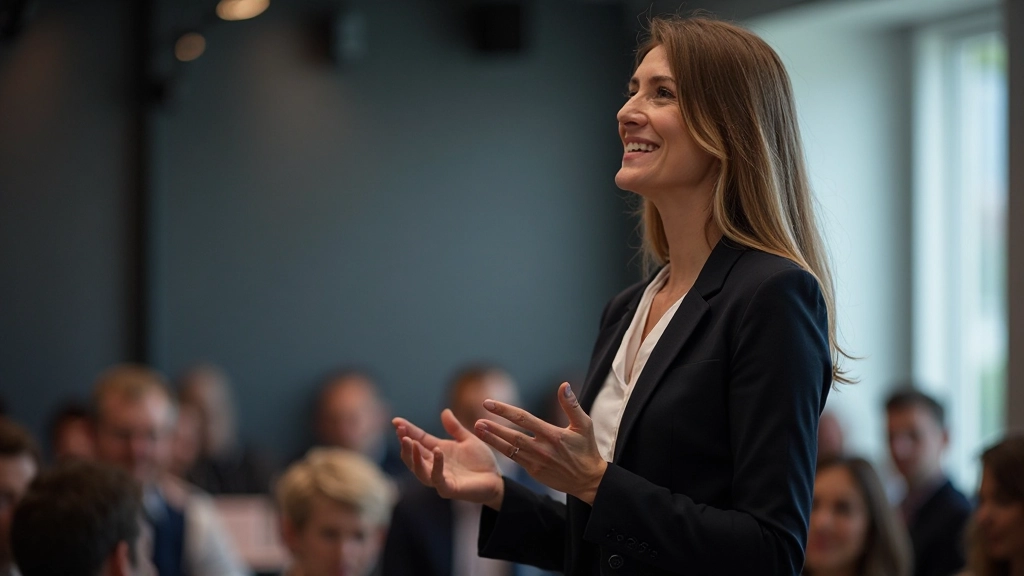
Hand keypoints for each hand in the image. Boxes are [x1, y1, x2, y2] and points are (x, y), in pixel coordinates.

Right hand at [393, 409, 505, 509]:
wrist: (496, 480)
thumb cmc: (481, 461)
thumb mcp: (467, 439)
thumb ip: (455, 428)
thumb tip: (444, 411)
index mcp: (437, 451)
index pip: (418, 440)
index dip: (407, 431)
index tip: (396, 421)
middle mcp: (434, 465)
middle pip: (413, 455)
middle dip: (405, 443)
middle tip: (400, 431)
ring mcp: (440, 478)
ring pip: (419, 469)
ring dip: (413, 456)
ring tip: (409, 441)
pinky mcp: (448, 488)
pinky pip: (437, 478)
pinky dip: (436, 465)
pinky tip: (437, 451)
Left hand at [473, 382, 607, 504]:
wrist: (588, 480)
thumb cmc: (586, 449)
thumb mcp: (584, 425)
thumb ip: (572, 405)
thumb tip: (564, 385)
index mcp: (553, 435)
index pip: (524, 418)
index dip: (505, 410)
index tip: (488, 403)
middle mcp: (542, 448)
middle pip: (513, 435)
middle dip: (493, 426)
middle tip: (477, 419)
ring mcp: (536, 461)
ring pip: (510, 449)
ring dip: (493, 439)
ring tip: (478, 429)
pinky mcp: (534, 471)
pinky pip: (515, 459)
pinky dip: (502, 450)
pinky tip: (491, 442)